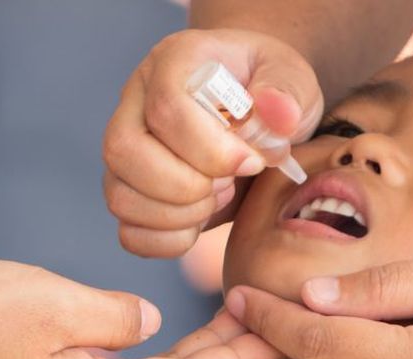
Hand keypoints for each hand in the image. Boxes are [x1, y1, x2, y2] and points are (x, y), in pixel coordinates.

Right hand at [0, 260, 280, 358]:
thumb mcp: (48, 305)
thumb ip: (114, 317)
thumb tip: (144, 323)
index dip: (239, 355)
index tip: (278, 333)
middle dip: (223, 352)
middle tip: (265, 319)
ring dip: (188, 354)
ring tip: (231, 322)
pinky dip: (145, 357)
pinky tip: (162, 341)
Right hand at [104, 28, 323, 257]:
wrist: (262, 115)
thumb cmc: (273, 92)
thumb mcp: (293, 78)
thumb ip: (288, 92)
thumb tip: (279, 114)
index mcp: (175, 64)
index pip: (166, 108)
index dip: (211, 148)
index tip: (251, 162)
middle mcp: (137, 102)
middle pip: (124, 151)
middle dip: (186, 184)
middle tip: (230, 182)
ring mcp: (128, 148)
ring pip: (120, 195)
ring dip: (179, 214)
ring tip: (220, 195)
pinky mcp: (133, 189)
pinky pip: (129, 231)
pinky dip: (169, 240)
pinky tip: (202, 221)